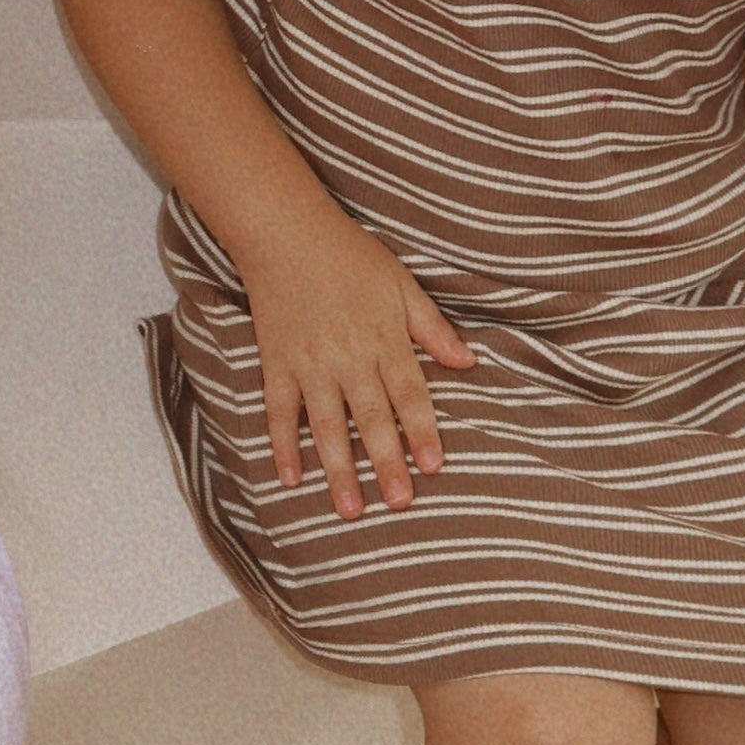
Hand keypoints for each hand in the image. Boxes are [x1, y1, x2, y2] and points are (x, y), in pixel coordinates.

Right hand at [242, 203, 475, 520]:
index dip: (423, 431)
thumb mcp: (402, 285)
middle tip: (399, 503)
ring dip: (339, 470)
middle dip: (387, 463)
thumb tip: (468, 362)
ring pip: (327, 426)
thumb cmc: (350, 257)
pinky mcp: (277, 365)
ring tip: (350, 509)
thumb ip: (432, 328)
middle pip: (372, 419)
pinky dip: (282, 446)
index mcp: (383, 340)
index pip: (409, 394)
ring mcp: (309, 365)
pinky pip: (279, 413)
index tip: (434, 466)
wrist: (287, 235)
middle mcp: (347, 358)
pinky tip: (291, 479)